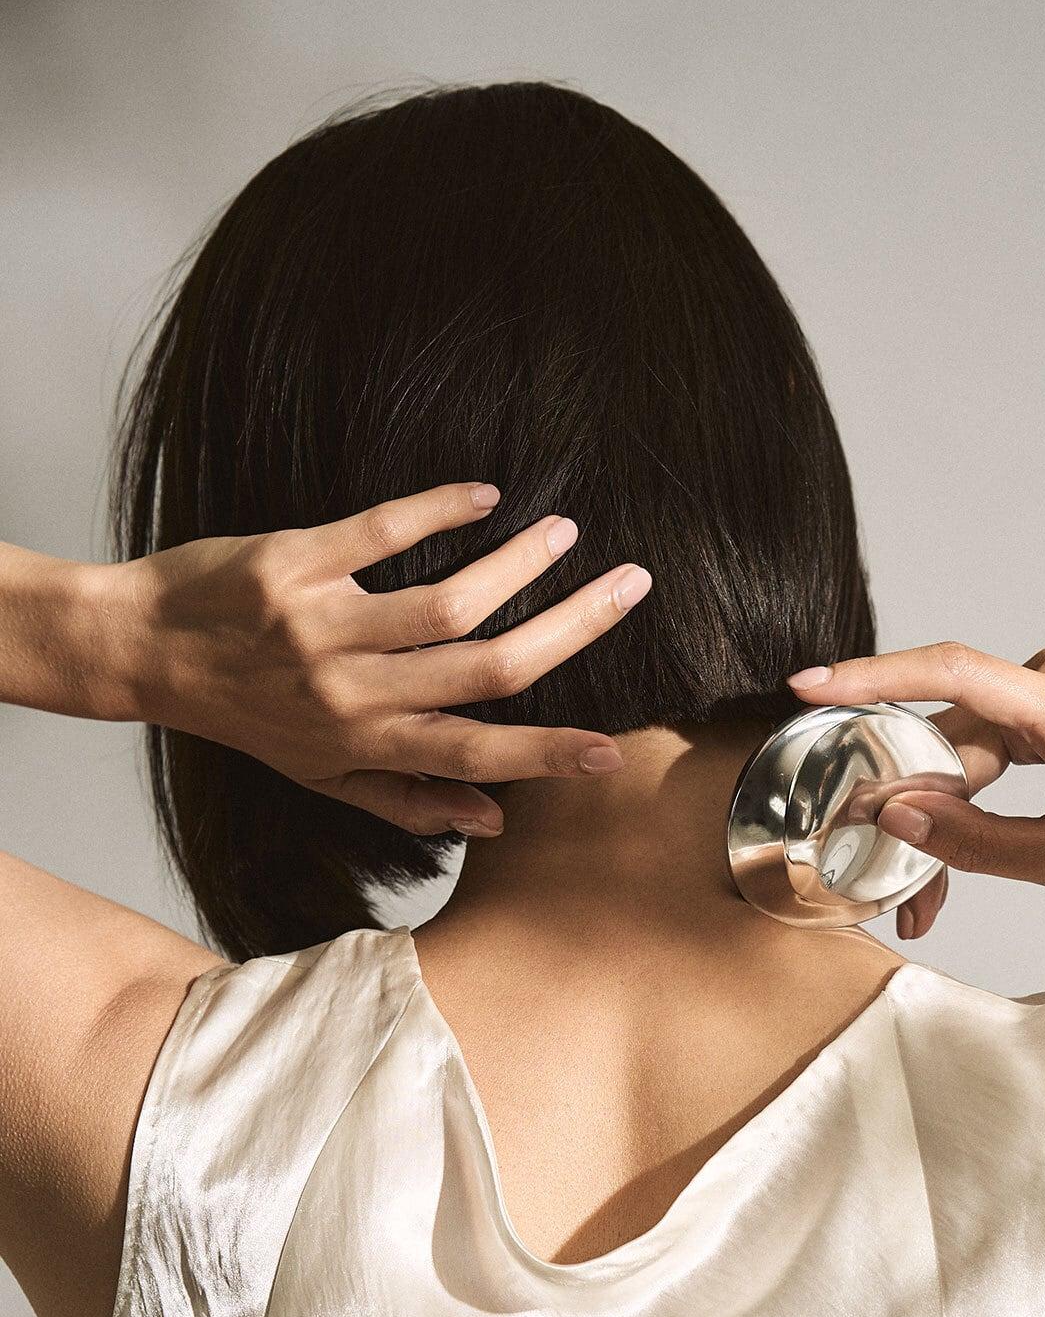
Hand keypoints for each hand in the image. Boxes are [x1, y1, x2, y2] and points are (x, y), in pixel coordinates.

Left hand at [110, 483, 650, 835]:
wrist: (141, 650)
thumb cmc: (243, 716)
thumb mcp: (322, 775)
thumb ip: (409, 799)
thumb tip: (496, 821)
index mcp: (367, 742)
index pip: (476, 751)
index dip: (548, 754)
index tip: (612, 750)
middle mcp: (351, 691)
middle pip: (486, 666)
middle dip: (572, 628)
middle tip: (631, 586)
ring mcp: (323, 625)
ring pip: (448, 600)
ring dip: (520, 562)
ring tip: (566, 533)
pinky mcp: (293, 562)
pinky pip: (380, 531)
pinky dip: (441, 509)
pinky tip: (486, 495)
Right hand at [788, 639, 1044, 935]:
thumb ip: (977, 841)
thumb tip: (895, 817)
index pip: (951, 674)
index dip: (873, 679)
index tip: (810, 686)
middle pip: (952, 737)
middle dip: (914, 811)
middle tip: (891, 888)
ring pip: (967, 753)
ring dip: (943, 818)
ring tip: (925, 898)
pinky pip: (993, 754)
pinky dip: (971, 803)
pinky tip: (951, 854)